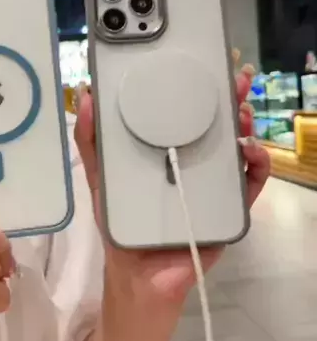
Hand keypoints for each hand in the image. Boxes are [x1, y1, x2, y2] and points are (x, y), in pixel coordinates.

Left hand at [74, 58, 269, 303]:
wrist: (139, 274)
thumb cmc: (119, 223)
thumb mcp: (100, 179)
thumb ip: (90, 142)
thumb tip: (84, 97)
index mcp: (162, 151)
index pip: (182, 114)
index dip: (194, 89)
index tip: (201, 66)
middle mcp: (189, 162)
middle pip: (214, 125)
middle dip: (227, 100)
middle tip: (234, 80)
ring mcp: (209, 185)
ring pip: (235, 149)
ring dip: (244, 127)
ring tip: (241, 114)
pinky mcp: (225, 209)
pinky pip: (248, 184)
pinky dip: (256, 167)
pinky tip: (251, 154)